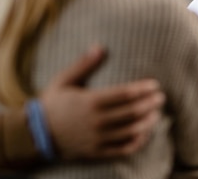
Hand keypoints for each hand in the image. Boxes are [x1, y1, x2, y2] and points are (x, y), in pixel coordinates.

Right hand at [40, 45, 164, 159]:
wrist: (36, 134)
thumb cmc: (52, 103)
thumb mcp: (64, 80)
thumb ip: (84, 64)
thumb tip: (100, 47)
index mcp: (90, 101)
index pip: (124, 94)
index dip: (142, 89)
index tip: (155, 85)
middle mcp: (97, 121)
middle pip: (132, 112)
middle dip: (150, 104)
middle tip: (161, 97)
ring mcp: (98, 138)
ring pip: (130, 131)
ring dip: (147, 122)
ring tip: (157, 113)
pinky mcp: (97, 151)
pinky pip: (123, 149)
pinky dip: (137, 142)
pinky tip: (145, 134)